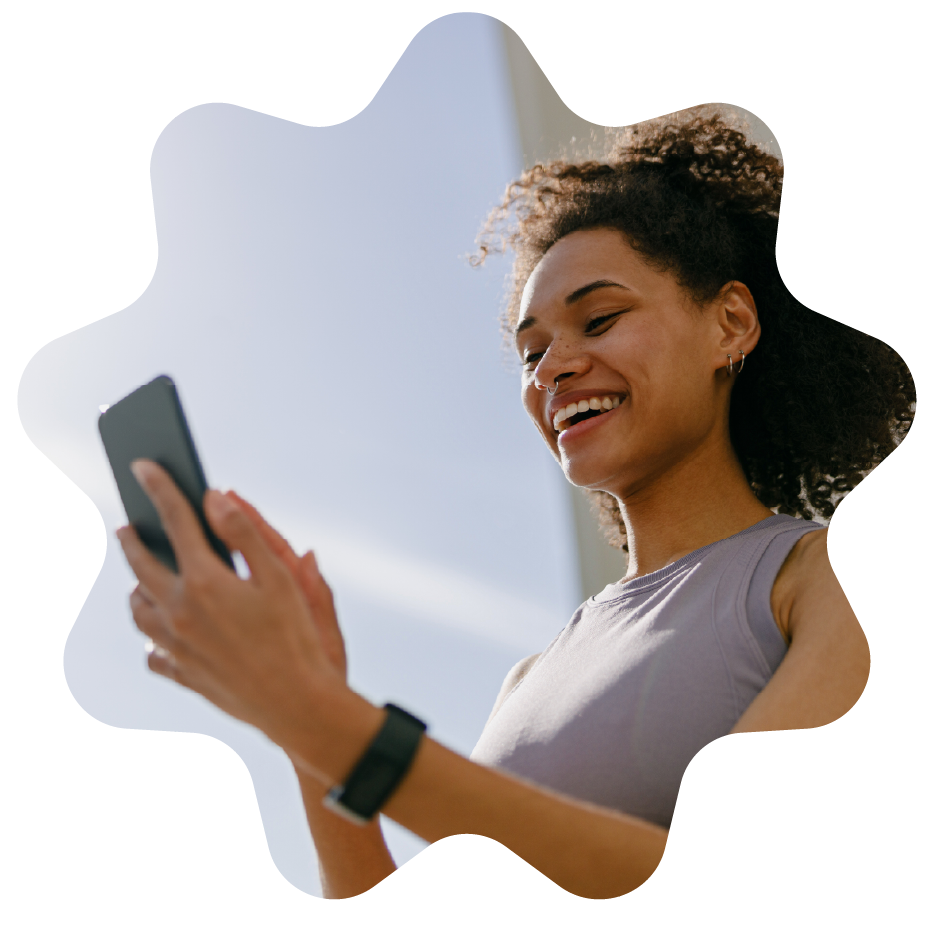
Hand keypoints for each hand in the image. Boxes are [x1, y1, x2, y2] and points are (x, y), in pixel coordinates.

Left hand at [118, 459, 346, 766]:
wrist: (296, 705)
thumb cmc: (296, 638)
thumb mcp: (279, 578)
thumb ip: (245, 533)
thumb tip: (214, 498)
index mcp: (205, 582)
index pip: (174, 521)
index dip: (159, 488)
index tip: (144, 466)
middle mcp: (179, 613)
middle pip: (141, 565)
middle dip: (133, 539)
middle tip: (128, 524)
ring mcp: (176, 647)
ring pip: (138, 610)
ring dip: (137, 586)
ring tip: (142, 577)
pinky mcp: (183, 674)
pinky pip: (153, 654)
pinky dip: (151, 638)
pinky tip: (160, 634)